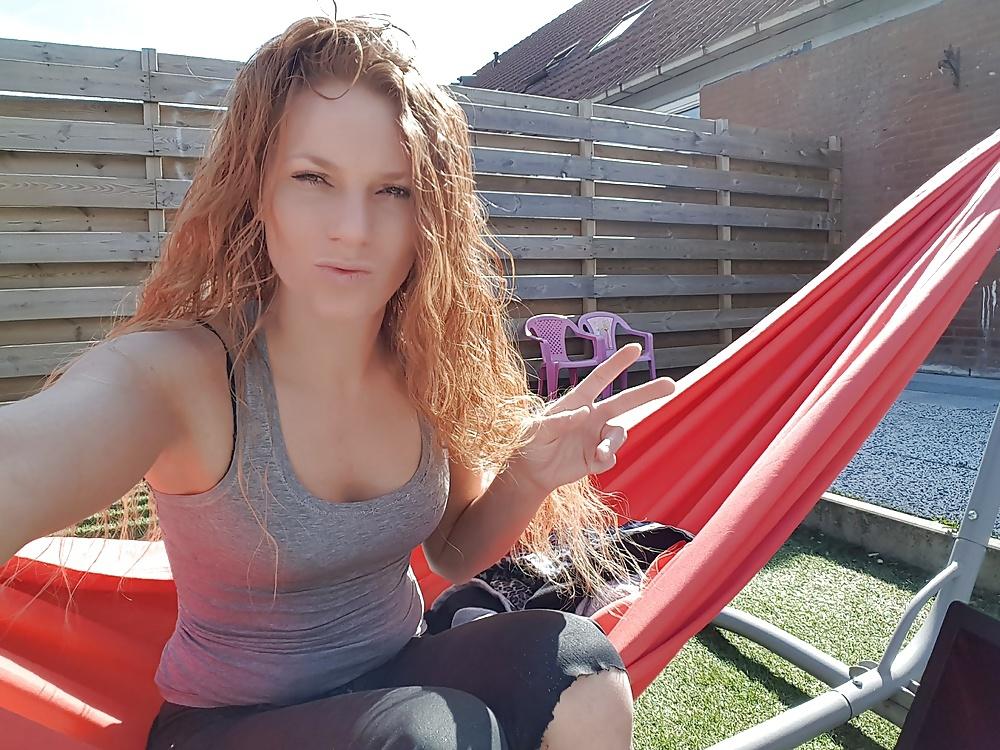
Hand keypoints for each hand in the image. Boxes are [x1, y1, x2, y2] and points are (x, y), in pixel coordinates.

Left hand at [512, 343, 675, 494]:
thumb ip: (559, 420)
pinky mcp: (597, 458)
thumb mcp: (535, 429)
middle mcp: (592, 417)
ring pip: (619, 433)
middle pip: (624, 401)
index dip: (617, 364)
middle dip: (648, 393)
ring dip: (613, 442)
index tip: (636, 348)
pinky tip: (591, 463)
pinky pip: (611, 457)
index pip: (600, 379)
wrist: (531, 473)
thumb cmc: (529, 443)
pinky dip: (605, 459)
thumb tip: (584, 413)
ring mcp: (596, 437)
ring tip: (600, 454)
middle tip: (672, 384)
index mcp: (577, 402)